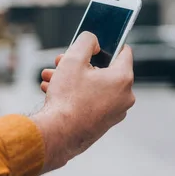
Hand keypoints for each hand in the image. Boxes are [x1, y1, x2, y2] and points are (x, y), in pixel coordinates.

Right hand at [31, 32, 134, 172]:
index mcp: (123, 78)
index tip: (91, 44)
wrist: (58, 134)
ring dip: (72, 78)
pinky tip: (53, 91)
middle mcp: (124, 96)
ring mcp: (115, 112)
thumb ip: (87, 41)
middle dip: (79, 63)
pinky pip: (91, 101)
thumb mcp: (74, 59)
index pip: (123, 51)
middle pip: (103, 70)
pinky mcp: (103, 123)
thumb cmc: (67, 98)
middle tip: (60, 61)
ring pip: (93, 86)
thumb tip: (94, 41)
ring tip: (50, 77)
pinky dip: (76, 94)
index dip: (106, 44)